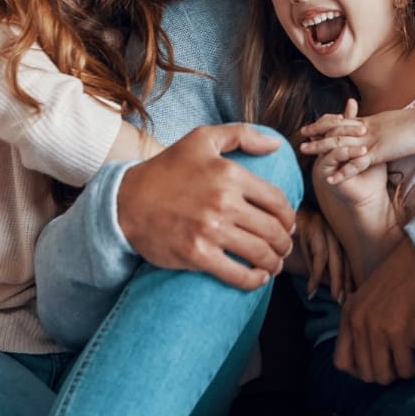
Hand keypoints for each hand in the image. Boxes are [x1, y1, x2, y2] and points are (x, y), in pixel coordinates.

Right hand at [116, 123, 295, 290]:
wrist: (126, 200)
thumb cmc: (166, 169)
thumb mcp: (201, 139)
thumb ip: (242, 135)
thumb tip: (276, 145)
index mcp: (230, 174)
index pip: (277, 201)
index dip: (288, 217)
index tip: (286, 225)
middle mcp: (223, 202)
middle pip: (273, 230)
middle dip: (285, 243)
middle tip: (283, 247)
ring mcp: (210, 230)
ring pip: (260, 253)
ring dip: (275, 263)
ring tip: (274, 264)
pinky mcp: (197, 255)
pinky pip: (238, 274)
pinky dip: (254, 281)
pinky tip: (259, 278)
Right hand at [295, 207, 352, 301]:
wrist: (267, 225)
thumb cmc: (289, 241)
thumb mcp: (309, 259)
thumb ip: (324, 270)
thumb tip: (340, 289)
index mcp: (335, 231)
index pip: (350, 256)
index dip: (351, 277)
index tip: (352, 296)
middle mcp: (332, 224)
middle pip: (344, 256)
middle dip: (346, 281)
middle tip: (343, 301)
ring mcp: (322, 222)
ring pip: (333, 254)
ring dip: (335, 279)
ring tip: (335, 297)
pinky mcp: (310, 222)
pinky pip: (319, 252)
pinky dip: (316, 274)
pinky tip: (312, 288)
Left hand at [301, 99, 414, 183]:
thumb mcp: (395, 122)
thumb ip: (384, 125)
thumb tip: (380, 124)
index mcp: (371, 121)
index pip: (343, 121)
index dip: (327, 122)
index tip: (314, 123)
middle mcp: (366, 129)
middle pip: (336, 130)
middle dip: (317, 133)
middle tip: (302, 135)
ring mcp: (370, 140)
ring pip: (340, 145)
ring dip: (322, 150)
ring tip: (306, 153)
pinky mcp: (378, 153)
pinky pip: (356, 164)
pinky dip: (343, 172)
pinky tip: (331, 180)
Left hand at [335, 237, 414, 384]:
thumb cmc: (401, 277)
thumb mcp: (369, 298)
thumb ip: (363, 324)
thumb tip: (371, 361)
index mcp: (348, 315)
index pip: (342, 362)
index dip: (362, 370)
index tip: (380, 364)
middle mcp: (357, 322)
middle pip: (366, 373)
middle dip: (386, 373)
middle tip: (401, 361)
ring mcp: (376, 327)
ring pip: (384, 375)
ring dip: (401, 372)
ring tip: (412, 358)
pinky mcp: (398, 331)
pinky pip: (405, 368)